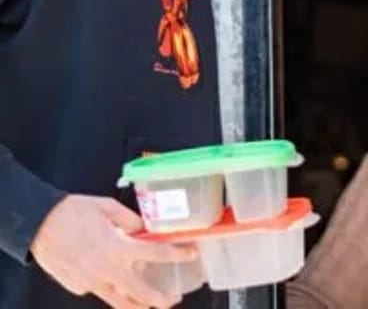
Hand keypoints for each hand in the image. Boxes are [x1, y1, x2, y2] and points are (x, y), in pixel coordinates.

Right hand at [31, 194, 196, 307]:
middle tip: (173, 299)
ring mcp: (90, 281)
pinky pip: (99, 290)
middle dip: (158, 298)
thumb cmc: (72, 211)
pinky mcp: (77, 286)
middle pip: (138, 290)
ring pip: (118, 301)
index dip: (176, 253)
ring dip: (137, 305)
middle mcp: (105, 268)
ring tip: (150, 306)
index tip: (191, 254)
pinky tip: (115, 282)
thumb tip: (143, 228)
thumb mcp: (106, 207)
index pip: (154, 252)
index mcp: (116, 245)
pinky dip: (110, 289)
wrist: (38, 224)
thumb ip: (129, 219)